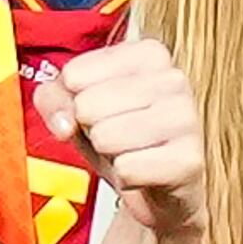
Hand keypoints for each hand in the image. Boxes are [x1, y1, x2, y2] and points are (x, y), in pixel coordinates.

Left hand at [50, 36, 205, 236]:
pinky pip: (126, 170)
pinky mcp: (188, 159)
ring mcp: (186, 118)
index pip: (74, 73)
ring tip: (129, 152)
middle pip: (87, 105)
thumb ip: (54, 99)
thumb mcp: (80, 109)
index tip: (92, 111)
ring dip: (108, 154)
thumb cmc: (120, 139)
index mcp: (149, 53)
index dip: (71, 101)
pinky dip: (124, 178)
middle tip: (115, 135)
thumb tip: (64, 122)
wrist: (158, 190)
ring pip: (105, 136)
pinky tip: (143, 172)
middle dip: (91, 129)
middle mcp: (173, 78)